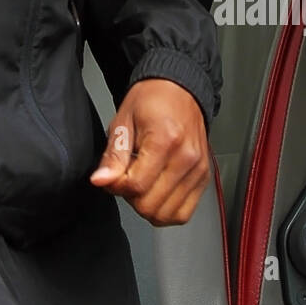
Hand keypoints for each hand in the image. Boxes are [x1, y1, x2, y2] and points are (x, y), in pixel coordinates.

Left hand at [90, 78, 210, 224]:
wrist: (179, 89)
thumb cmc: (151, 100)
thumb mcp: (123, 121)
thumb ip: (113, 156)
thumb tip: (101, 181)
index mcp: (165, 140)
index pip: (136, 186)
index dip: (116, 186)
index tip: (113, 175)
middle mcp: (186, 158)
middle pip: (151, 205)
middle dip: (131, 197)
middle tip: (127, 177)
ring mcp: (198, 170)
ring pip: (167, 215)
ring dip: (148, 206)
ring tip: (143, 182)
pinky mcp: (204, 178)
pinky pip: (183, 214)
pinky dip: (166, 210)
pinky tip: (157, 191)